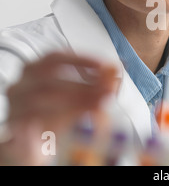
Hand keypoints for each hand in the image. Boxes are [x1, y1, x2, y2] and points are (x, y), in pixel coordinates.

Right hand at [1, 51, 118, 164]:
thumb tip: (116, 76)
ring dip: (75, 101)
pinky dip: (59, 120)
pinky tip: (77, 123)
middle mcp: (23, 83)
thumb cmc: (56, 118)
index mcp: (37, 70)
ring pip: (42, 97)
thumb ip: (97, 87)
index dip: (81, 59)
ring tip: (98, 107)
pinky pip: (35, 120)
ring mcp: (16, 104)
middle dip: (83, 83)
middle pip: (51, 76)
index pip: (56, 57)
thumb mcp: (80, 100)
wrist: (32, 149)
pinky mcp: (15, 126)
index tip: (104, 65)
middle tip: (106, 92)